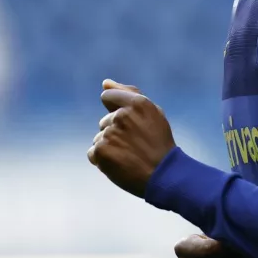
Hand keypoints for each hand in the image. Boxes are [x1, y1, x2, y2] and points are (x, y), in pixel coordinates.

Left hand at [87, 79, 175, 197]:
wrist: (164, 176)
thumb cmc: (159, 143)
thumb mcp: (152, 112)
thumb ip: (127, 93)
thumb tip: (104, 82)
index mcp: (137, 103)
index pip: (108, 97)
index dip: (116, 111)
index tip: (128, 125)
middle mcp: (122, 115)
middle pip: (104, 121)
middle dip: (115, 132)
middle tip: (136, 145)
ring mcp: (110, 133)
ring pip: (99, 138)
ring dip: (110, 147)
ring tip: (129, 156)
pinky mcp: (101, 151)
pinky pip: (93, 153)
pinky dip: (103, 161)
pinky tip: (120, 165)